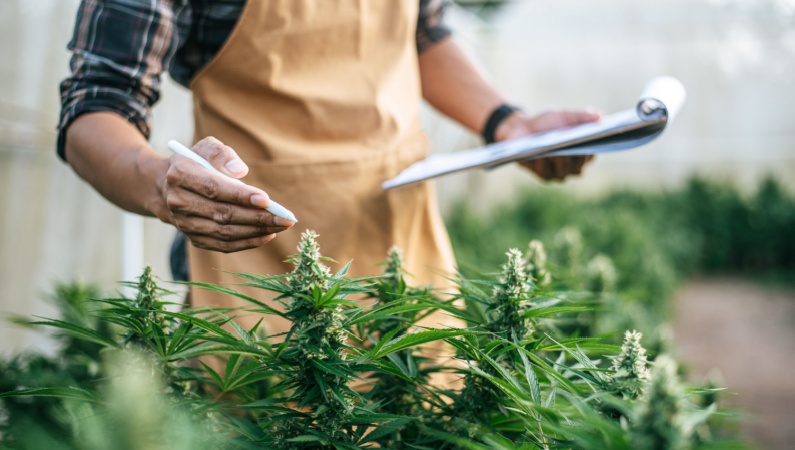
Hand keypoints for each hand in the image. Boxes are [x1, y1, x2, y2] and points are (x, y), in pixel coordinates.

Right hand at [158, 137, 294, 252]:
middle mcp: (178, 202)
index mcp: (180, 175)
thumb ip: (222, 154)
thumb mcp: (206, 147)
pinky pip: (223, 245)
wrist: (167, 187)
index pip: (213, 188)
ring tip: (280, 226)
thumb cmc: (196, 163)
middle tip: (285, 217)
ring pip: (224, 232)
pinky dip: (247, 243)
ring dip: (256, 231)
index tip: (266, 200)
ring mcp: (184, 224)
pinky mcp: (194, 238)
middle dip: (258, 217)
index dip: (241, 196)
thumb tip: (240, 171)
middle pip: (222, 213)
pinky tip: (267, 235)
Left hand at [495, 109, 600, 180]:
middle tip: (576, 148)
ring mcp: (556, 172)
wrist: (521, 127)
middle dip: (576, 157)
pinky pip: (545, 171)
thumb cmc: (547, 122)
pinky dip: (543, 163)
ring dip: (560, 161)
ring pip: (563, 171)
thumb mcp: (564, 115)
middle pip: (578, 166)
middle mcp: (571, 166)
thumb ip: (581, 116)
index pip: (591, 155)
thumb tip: (600, 116)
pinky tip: (541, 155)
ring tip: (558, 152)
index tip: (592, 142)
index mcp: (581, 152)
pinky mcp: (541, 174)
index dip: (592, 150)